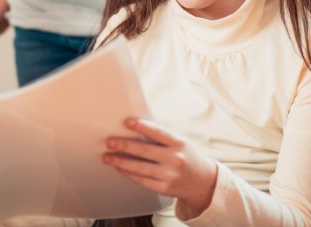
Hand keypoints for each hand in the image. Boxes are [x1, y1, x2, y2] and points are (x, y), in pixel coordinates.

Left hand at [103, 118, 218, 216]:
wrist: (202, 181)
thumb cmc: (186, 156)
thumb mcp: (179, 142)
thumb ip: (160, 137)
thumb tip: (133, 129)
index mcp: (179, 143)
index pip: (158, 132)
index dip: (142, 127)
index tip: (127, 122)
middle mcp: (175, 159)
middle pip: (144, 151)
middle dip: (124, 146)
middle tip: (109, 142)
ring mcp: (169, 175)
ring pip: (139, 168)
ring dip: (120, 162)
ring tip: (107, 157)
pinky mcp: (164, 188)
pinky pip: (142, 180)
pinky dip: (128, 173)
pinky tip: (119, 168)